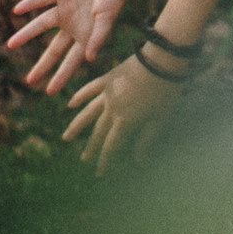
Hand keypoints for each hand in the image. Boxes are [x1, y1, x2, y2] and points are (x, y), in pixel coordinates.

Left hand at [7, 0, 156, 93]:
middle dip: (43, 66)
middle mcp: (75, 24)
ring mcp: (66, 8)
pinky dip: (30, 4)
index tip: (50, 92)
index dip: (61, 76)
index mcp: (87, 34)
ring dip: (26, 35)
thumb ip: (98, 36)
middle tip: (30, 81)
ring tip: (10, 45)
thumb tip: (89, 60)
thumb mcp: (107, 16)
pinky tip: (17, 10)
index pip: (71, 61)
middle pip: (54, 49)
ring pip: (41, 25)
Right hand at [61, 54, 180, 172]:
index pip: (112, 146)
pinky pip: (90, 89)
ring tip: (66, 137)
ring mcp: (108, 93)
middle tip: (84, 159)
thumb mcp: (161, 118)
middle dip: (92, 147)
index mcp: (126, 121)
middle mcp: (112, 109)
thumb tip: (139, 161)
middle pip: (99, 132)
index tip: (99, 173)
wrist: (162, 60)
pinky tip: (70, 105)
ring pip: (88, 113)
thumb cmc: (166, 91)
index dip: (105, 161)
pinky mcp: (108, 78)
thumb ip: (148, 140)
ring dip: (77, 126)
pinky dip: (79, 96)